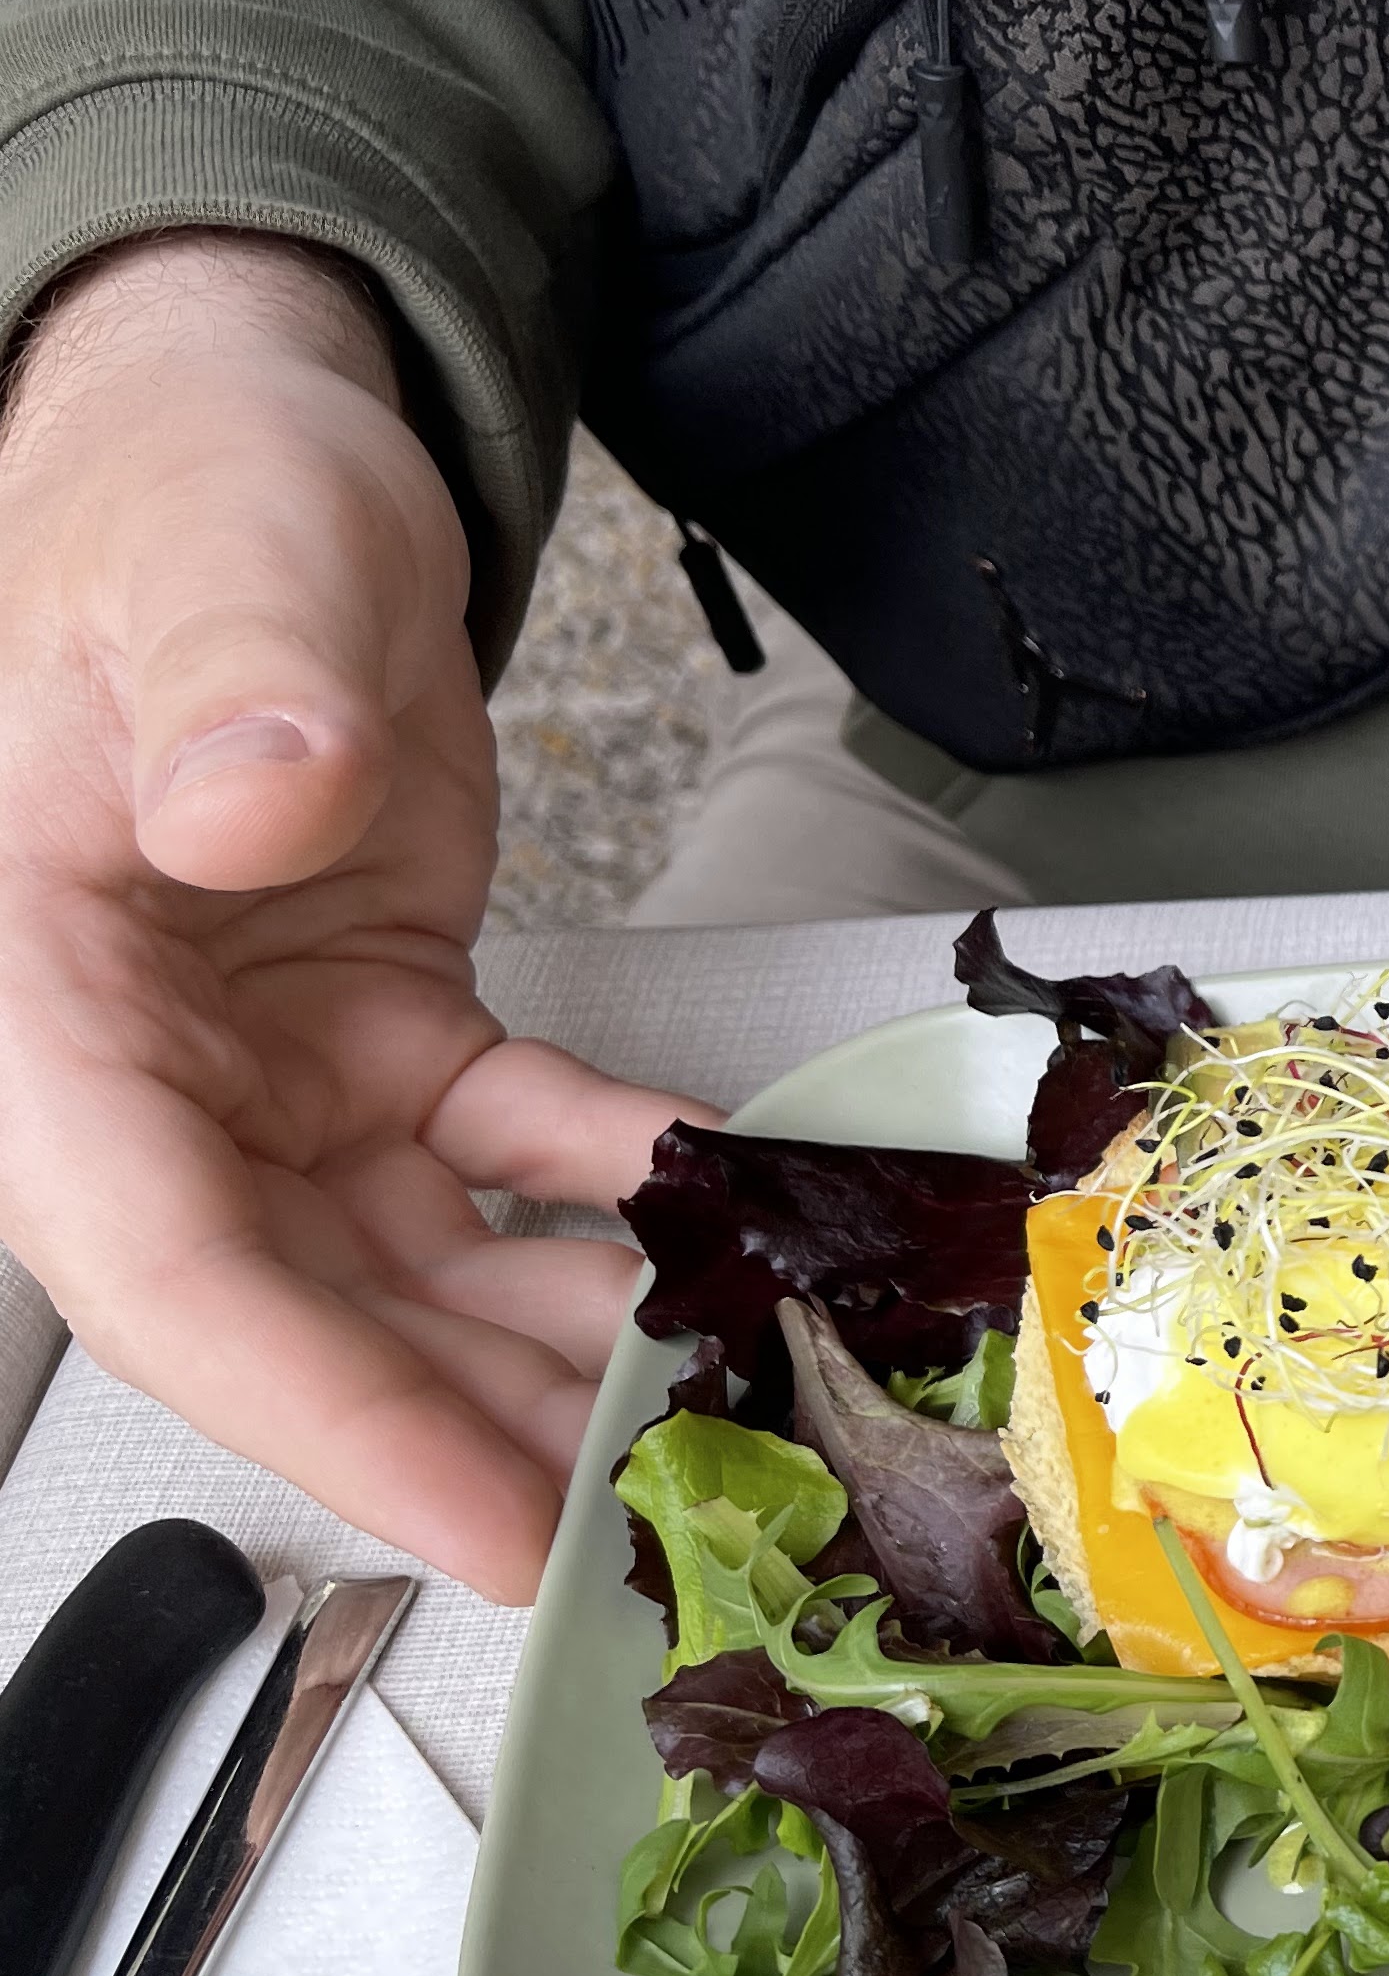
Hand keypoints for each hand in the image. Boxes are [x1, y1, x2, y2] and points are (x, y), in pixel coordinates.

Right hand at [0, 231, 707, 1599]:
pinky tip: (731, 1233)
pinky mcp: (373, 1037)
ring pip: (405, 1272)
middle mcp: (130, 1065)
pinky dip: (611, 1207)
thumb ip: (236, 681)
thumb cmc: (184, 483)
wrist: (246, 444)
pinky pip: (500, 1162)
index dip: (326, 1416)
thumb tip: (252, 801)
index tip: (482, 1521)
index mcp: (32, 992)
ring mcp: (257, 1066)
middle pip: (297, 1311)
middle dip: (473, 1435)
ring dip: (556, 1353)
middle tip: (656, 1531)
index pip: (165, 1261)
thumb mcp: (214, 553)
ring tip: (719, 1423)